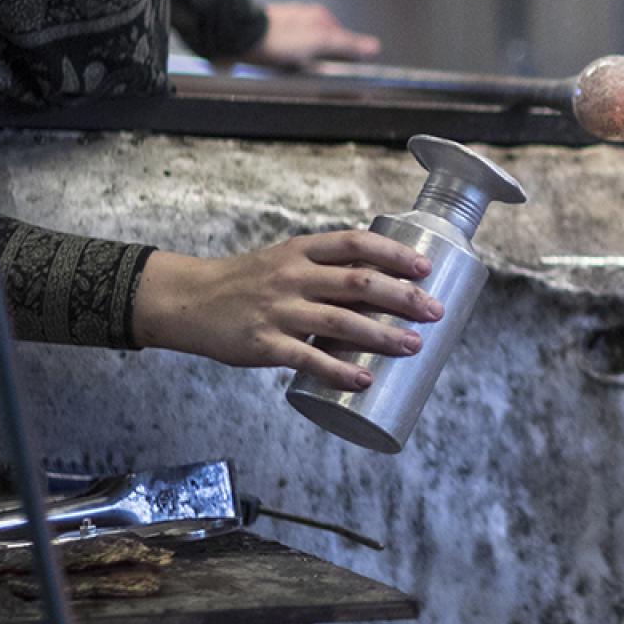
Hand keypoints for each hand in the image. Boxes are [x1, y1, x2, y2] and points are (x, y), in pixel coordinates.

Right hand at [132, 231, 442, 389]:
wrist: (188, 301)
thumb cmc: (244, 282)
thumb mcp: (283, 260)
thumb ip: (324, 268)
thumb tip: (379, 281)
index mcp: (301, 251)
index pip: (356, 243)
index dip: (394, 253)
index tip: (426, 267)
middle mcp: (293, 276)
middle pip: (358, 282)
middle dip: (403, 298)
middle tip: (435, 312)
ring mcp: (279, 310)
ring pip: (341, 321)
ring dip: (383, 335)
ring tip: (415, 346)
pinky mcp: (265, 344)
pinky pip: (309, 359)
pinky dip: (339, 371)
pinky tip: (364, 379)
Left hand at [246, 3, 381, 67]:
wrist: (241, 35)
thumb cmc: (277, 38)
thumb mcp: (320, 42)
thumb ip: (347, 44)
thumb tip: (372, 45)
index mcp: (320, 17)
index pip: (344, 39)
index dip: (346, 57)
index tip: (345, 69)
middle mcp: (305, 18)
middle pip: (325, 44)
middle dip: (323, 59)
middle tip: (314, 70)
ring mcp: (289, 26)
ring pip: (306, 48)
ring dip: (305, 61)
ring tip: (295, 68)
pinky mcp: (274, 36)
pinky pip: (289, 52)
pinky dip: (290, 59)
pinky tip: (283, 64)